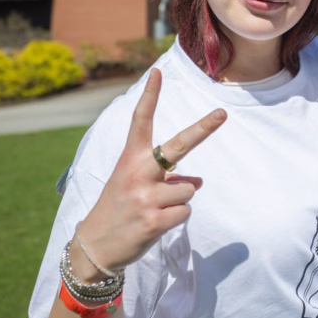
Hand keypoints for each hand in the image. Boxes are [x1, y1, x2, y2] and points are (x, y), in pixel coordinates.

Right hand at [73, 70, 225, 278]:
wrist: (96, 245)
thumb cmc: (120, 207)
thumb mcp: (134, 184)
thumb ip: (165, 177)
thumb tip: (198, 183)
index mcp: (130, 158)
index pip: (141, 121)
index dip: (150, 96)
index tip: (157, 72)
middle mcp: (138, 173)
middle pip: (179, 146)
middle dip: (203, 128)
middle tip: (222, 113)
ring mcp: (146, 197)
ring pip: (189, 190)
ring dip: (179, 200)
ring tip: (155, 208)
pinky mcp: (154, 220)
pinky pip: (185, 212)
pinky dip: (177, 218)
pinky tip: (156, 223)